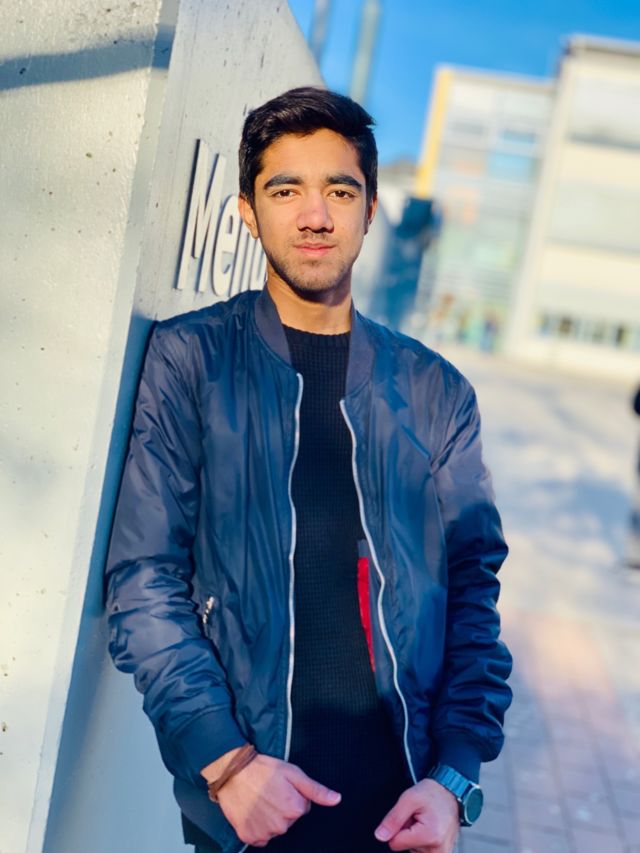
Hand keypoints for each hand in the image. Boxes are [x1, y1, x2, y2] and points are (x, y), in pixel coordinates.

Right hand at [202, 750, 340, 846]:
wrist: (232, 772)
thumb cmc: (263, 769)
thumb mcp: (293, 773)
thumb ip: (316, 790)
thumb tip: (337, 799)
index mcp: (295, 809)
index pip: (302, 808)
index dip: (292, 795)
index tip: (280, 786)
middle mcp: (281, 826)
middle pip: (288, 819)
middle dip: (282, 806)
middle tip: (269, 792)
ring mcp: (264, 833)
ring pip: (274, 828)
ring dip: (269, 817)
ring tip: (258, 799)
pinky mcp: (249, 836)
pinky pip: (259, 836)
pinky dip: (257, 826)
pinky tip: (252, 810)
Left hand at [374, 779, 458, 851]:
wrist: (451, 792)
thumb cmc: (432, 793)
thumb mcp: (408, 798)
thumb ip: (393, 819)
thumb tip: (380, 836)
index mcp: (429, 836)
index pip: (395, 843)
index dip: (397, 828)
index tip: (409, 817)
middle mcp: (439, 849)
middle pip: (405, 848)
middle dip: (407, 833)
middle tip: (418, 818)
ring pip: (413, 851)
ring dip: (414, 837)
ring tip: (424, 822)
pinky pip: (422, 852)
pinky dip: (421, 841)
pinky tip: (428, 829)